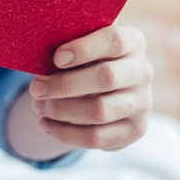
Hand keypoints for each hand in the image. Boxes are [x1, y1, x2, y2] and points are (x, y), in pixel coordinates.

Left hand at [26, 24, 152, 151]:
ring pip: (100, 111)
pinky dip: (66, 133)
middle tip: (35, 89)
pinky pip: (98, 137)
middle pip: (107, 78)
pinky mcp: (134, 130)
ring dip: (62, 110)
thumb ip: (69, 45)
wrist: (102, 88)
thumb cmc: (84, 57)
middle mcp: (143, 72)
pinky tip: (45, 124)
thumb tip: (40, 56)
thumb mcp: (81, 44)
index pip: (115, 41)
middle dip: (65, 85)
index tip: (56, 58)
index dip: (84, 49)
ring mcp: (143, 103)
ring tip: (38, 106)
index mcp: (133, 41)